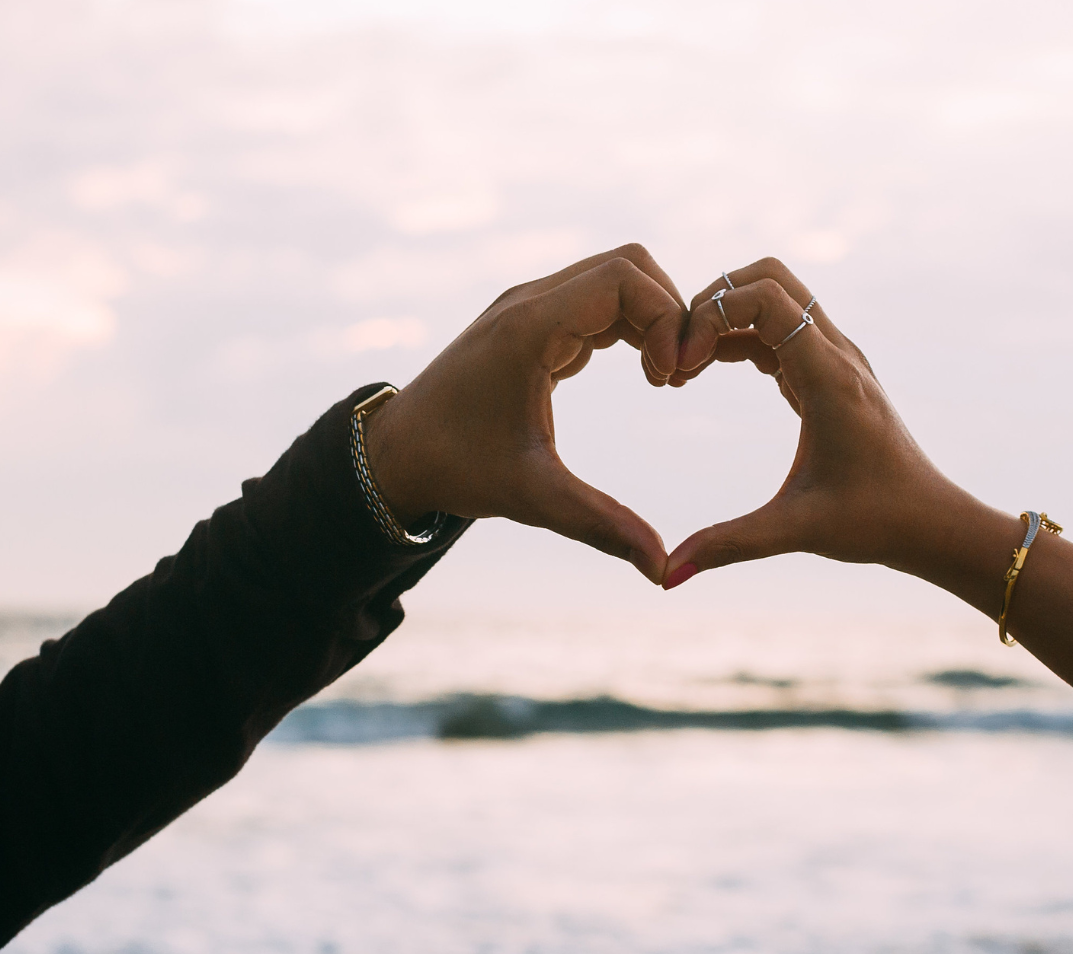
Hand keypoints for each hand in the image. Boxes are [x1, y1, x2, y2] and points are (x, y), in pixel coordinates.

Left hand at [363, 244, 688, 583]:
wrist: (394, 455)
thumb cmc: (455, 470)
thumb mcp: (533, 498)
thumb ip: (601, 526)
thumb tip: (662, 569)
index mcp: (529, 327)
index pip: (623, 278)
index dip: (665, 319)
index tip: (670, 380)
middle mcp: (529, 302)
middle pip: (627, 264)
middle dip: (668, 312)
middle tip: (677, 376)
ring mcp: (529, 307)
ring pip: (615, 276)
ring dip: (652, 317)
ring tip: (665, 378)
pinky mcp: (531, 321)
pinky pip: (597, 299)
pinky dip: (631, 325)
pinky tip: (644, 375)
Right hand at [662, 258, 976, 588]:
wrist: (931, 522)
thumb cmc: (875, 523)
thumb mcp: (796, 531)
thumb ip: (728, 545)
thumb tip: (666, 576)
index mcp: (830, 376)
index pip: (765, 297)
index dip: (711, 315)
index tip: (681, 367)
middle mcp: (836, 353)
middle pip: (768, 277)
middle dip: (713, 301)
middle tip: (677, 352)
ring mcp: (836, 358)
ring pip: (773, 297)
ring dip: (724, 317)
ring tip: (684, 367)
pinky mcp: (830, 372)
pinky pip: (779, 328)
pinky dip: (739, 336)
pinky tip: (706, 371)